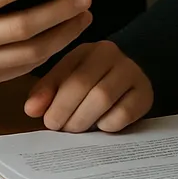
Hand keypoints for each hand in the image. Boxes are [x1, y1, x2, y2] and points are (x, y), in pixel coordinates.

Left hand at [24, 40, 153, 131]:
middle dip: (66, 111)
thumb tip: (31, 109)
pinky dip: (108, 124)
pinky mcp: (146, 93)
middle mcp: (112, 54)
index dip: (54, 100)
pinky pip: (124, 112)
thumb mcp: (67, 80)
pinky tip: (101, 126)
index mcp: (88, 49)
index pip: (68, 73)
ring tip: (75, 129)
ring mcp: (132, 72)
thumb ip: (46, 92)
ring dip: (84, 119)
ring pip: (103, 98)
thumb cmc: (92, 82)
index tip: (45, 119)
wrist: (130, 81)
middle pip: (84, 85)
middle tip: (58, 127)